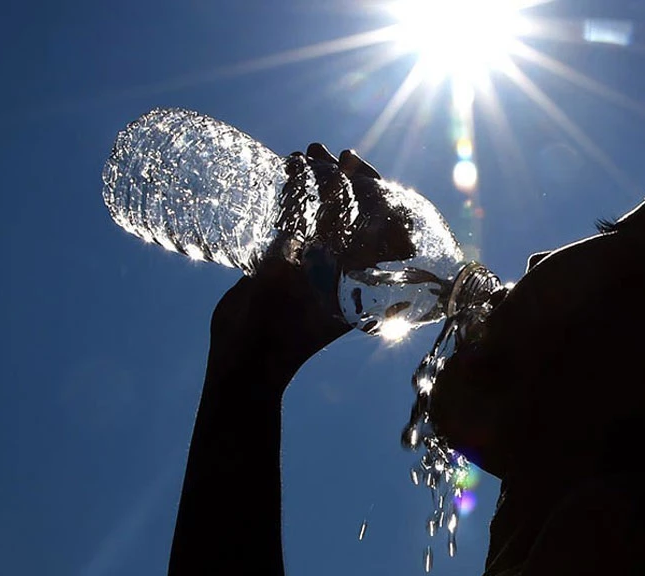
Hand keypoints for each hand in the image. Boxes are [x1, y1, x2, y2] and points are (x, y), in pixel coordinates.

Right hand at [206, 144, 381, 387]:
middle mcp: (345, 268)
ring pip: (324, 213)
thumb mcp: (325, 285)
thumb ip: (351, 252)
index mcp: (364, 278)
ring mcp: (316, 264)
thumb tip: (400, 223)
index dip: (373, 188)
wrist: (244, 357)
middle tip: (323, 150)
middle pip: (354, 211)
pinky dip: (295, 195)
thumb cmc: (288, 329)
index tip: (352, 162)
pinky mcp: (287, 264)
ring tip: (301, 153)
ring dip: (317, 181)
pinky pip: (298, 222)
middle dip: (341, 176)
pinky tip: (286, 169)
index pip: (383, 224)